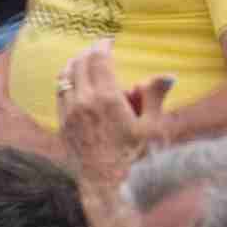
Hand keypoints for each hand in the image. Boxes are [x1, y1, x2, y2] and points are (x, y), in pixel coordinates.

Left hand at [53, 43, 173, 205]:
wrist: (107, 185)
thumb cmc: (135, 157)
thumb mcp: (152, 127)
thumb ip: (155, 97)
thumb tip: (167, 74)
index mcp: (107, 98)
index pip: (99, 60)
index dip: (103, 46)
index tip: (108, 41)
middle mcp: (84, 102)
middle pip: (79, 65)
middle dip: (88, 52)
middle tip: (98, 48)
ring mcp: (70, 114)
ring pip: (65, 78)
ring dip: (73, 65)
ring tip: (83, 60)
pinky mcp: (63, 125)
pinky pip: (59, 95)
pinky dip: (64, 82)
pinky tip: (71, 83)